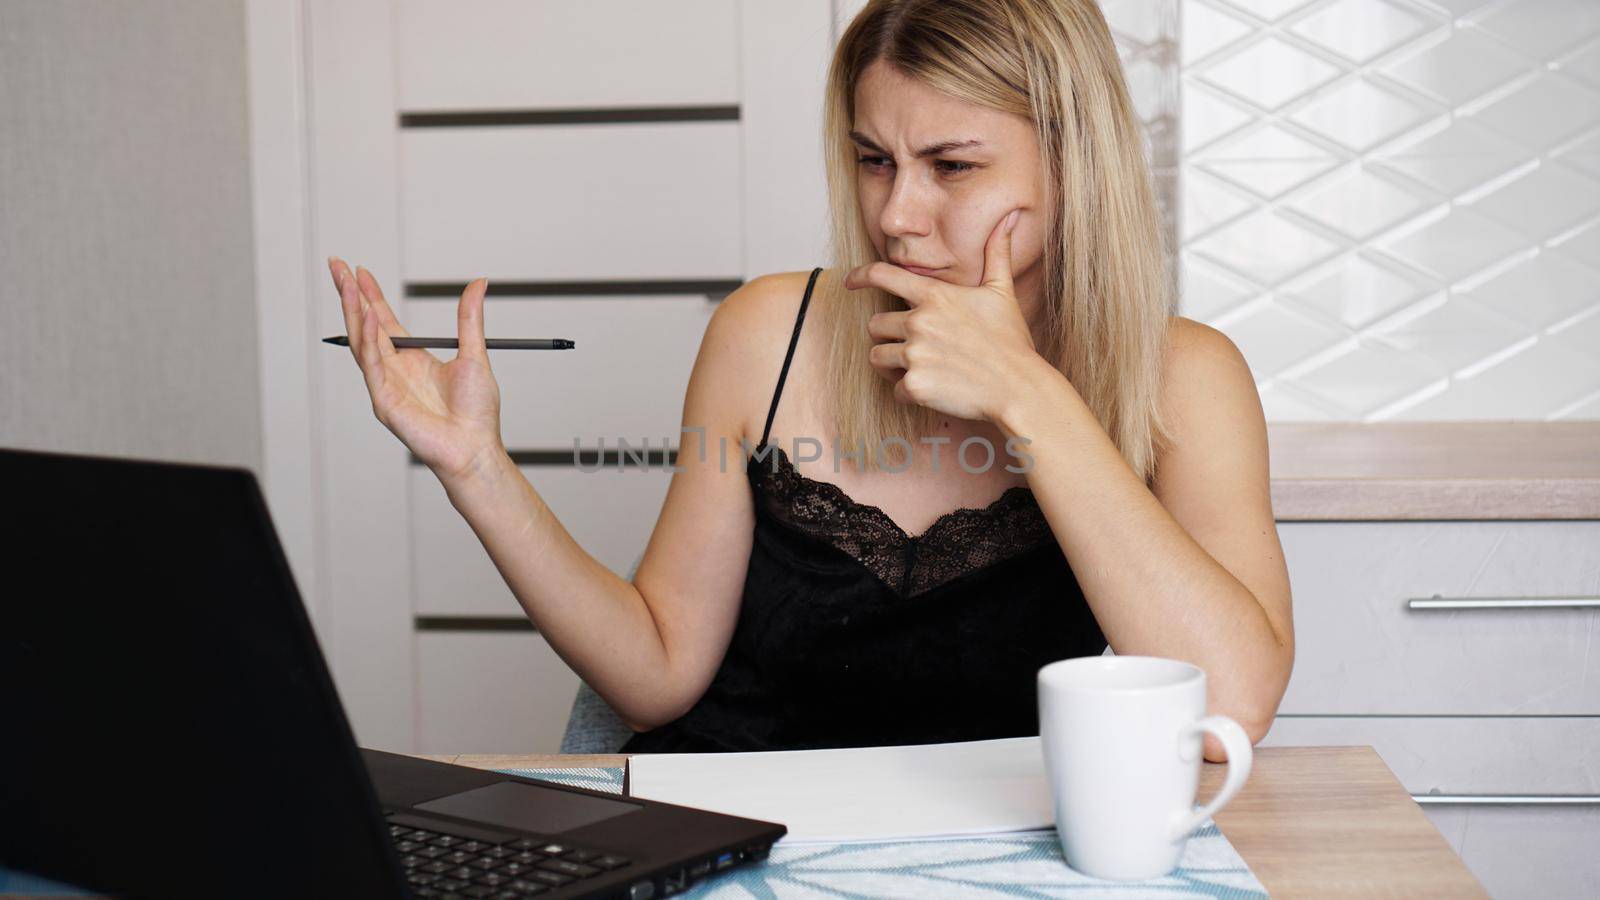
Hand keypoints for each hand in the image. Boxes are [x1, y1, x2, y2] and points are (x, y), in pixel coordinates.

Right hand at [328, 257, 506, 483]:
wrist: (475, 447)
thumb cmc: (476, 412)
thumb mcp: (475, 354)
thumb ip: (470, 319)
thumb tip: (478, 284)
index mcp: (412, 359)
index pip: (383, 321)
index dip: (370, 296)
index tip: (359, 271)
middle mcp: (394, 370)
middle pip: (365, 326)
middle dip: (349, 295)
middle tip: (337, 265)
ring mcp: (385, 385)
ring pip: (362, 341)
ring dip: (352, 310)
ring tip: (346, 282)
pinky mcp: (384, 402)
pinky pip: (372, 365)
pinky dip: (369, 339)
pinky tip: (366, 315)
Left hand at [846, 208, 1042, 422]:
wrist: (1018, 388)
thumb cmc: (1011, 342)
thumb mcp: (1002, 293)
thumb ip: (997, 255)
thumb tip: (1008, 218)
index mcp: (935, 296)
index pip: (882, 275)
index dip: (860, 276)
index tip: (849, 282)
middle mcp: (919, 322)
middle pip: (875, 325)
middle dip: (889, 335)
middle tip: (916, 346)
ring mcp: (915, 354)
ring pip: (878, 356)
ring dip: (893, 364)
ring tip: (922, 368)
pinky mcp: (915, 385)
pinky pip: (895, 389)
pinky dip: (910, 392)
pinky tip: (935, 389)